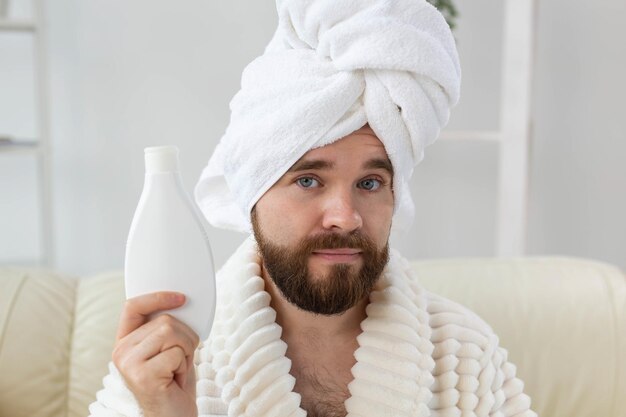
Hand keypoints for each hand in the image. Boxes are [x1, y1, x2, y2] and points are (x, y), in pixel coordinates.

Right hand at [112, 292, 199, 416]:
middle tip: (179, 360)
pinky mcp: (142, 375)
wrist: (173, 415)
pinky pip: (175, 353)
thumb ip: (166, 327)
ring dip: (185, 352)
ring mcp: (128, 363)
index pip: (134, 306)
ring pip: (171, 333)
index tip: (181, 298)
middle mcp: (121, 351)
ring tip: (176, 369)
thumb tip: (181, 302)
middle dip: (184, 338)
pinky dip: (183, 365)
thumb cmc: (173, 382)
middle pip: (164, 320)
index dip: (158, 297)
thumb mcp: (169, 348)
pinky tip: (175, 380)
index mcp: (126, 341)